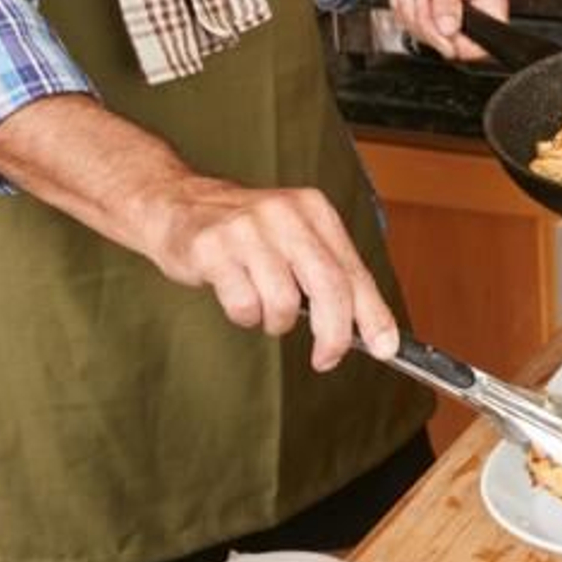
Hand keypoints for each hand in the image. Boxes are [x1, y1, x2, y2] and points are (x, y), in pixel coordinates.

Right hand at [140, 176, 398, 370]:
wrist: (176, 202)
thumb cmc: (245, 231)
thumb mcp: (296, 238)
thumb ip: (330, 276)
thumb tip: (371, 329)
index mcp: (314, 211)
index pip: (354, 271)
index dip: (373, 314)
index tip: (385, 347)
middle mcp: (285, 214)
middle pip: (329, 285)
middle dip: (334, 333)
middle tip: (327, 358)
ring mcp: (247, 230)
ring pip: (283, 302)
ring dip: (276, 321)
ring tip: (263, 306)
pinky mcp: (213, 248)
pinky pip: (244, 305)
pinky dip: (245, 315)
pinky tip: (237, 296)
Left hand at [372, 0, 507, 60]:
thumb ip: (447, 1)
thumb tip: (449, 28)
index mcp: (492, 4)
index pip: (481, 45)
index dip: (456, 41)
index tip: (439, 23)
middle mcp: (479, 16)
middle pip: (453, 47)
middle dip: (427, 25)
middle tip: (420, 0)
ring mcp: (458, 22)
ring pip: (434, 41)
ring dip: (413, 19)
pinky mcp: (439, 23)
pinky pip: (421, 34)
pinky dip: (408, 18)